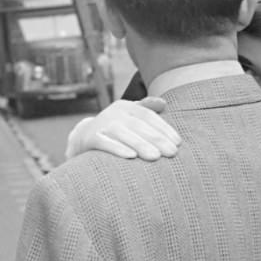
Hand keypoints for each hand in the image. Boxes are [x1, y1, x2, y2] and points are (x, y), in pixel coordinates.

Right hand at [65, 97, 180, 159]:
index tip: (178, 143)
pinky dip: (117, 148)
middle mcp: (114, 112)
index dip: (164, 128)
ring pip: (123, 133)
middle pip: (138, 125)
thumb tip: (163, 103)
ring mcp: (101, 124)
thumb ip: (146, 109)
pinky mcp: (90, 138)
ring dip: (140, 144)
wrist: (83, 138)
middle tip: (172, 153)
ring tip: (155, 157)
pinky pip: (104, 143)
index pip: (148, 116)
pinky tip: (131, 156)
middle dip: (156, 139)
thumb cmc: (115, 129)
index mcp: (126, 106)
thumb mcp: (129, 116)